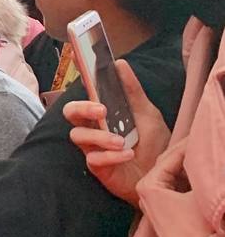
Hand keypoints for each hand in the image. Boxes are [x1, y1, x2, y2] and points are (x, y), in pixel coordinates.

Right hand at [63, 60, 169, 205]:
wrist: (165, 175)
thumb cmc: (155, 144)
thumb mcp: (147, 113)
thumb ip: (132, 91)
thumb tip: (120, 63)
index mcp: (104, 113)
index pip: (86, 93)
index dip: (79, 78)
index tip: (79, 61)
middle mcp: (94, 128)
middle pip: (70, 113)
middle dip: (82, 109)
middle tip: (102, 110)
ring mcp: (93, 148)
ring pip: (78, 136)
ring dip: (100, 136)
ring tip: (122, 142)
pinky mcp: (98, 167)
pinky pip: (93, 158)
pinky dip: (110, 155)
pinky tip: (128, 155)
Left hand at [136, 145, 210, 236]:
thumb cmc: (201, 231)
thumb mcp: (204, 194)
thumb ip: (201, 170)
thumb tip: (210, 150)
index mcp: (148, 185)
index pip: (172, 155)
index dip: (192, 143)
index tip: (207, 132)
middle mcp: (146, 193)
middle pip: (170, 165)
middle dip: (190, 152)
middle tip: (209, 139)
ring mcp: (155, 205)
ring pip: (174, 177)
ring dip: (191, 165)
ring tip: (209, 153)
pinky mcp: (165, 216)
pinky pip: (177, 190)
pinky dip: (190, 180)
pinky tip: (205, 173)